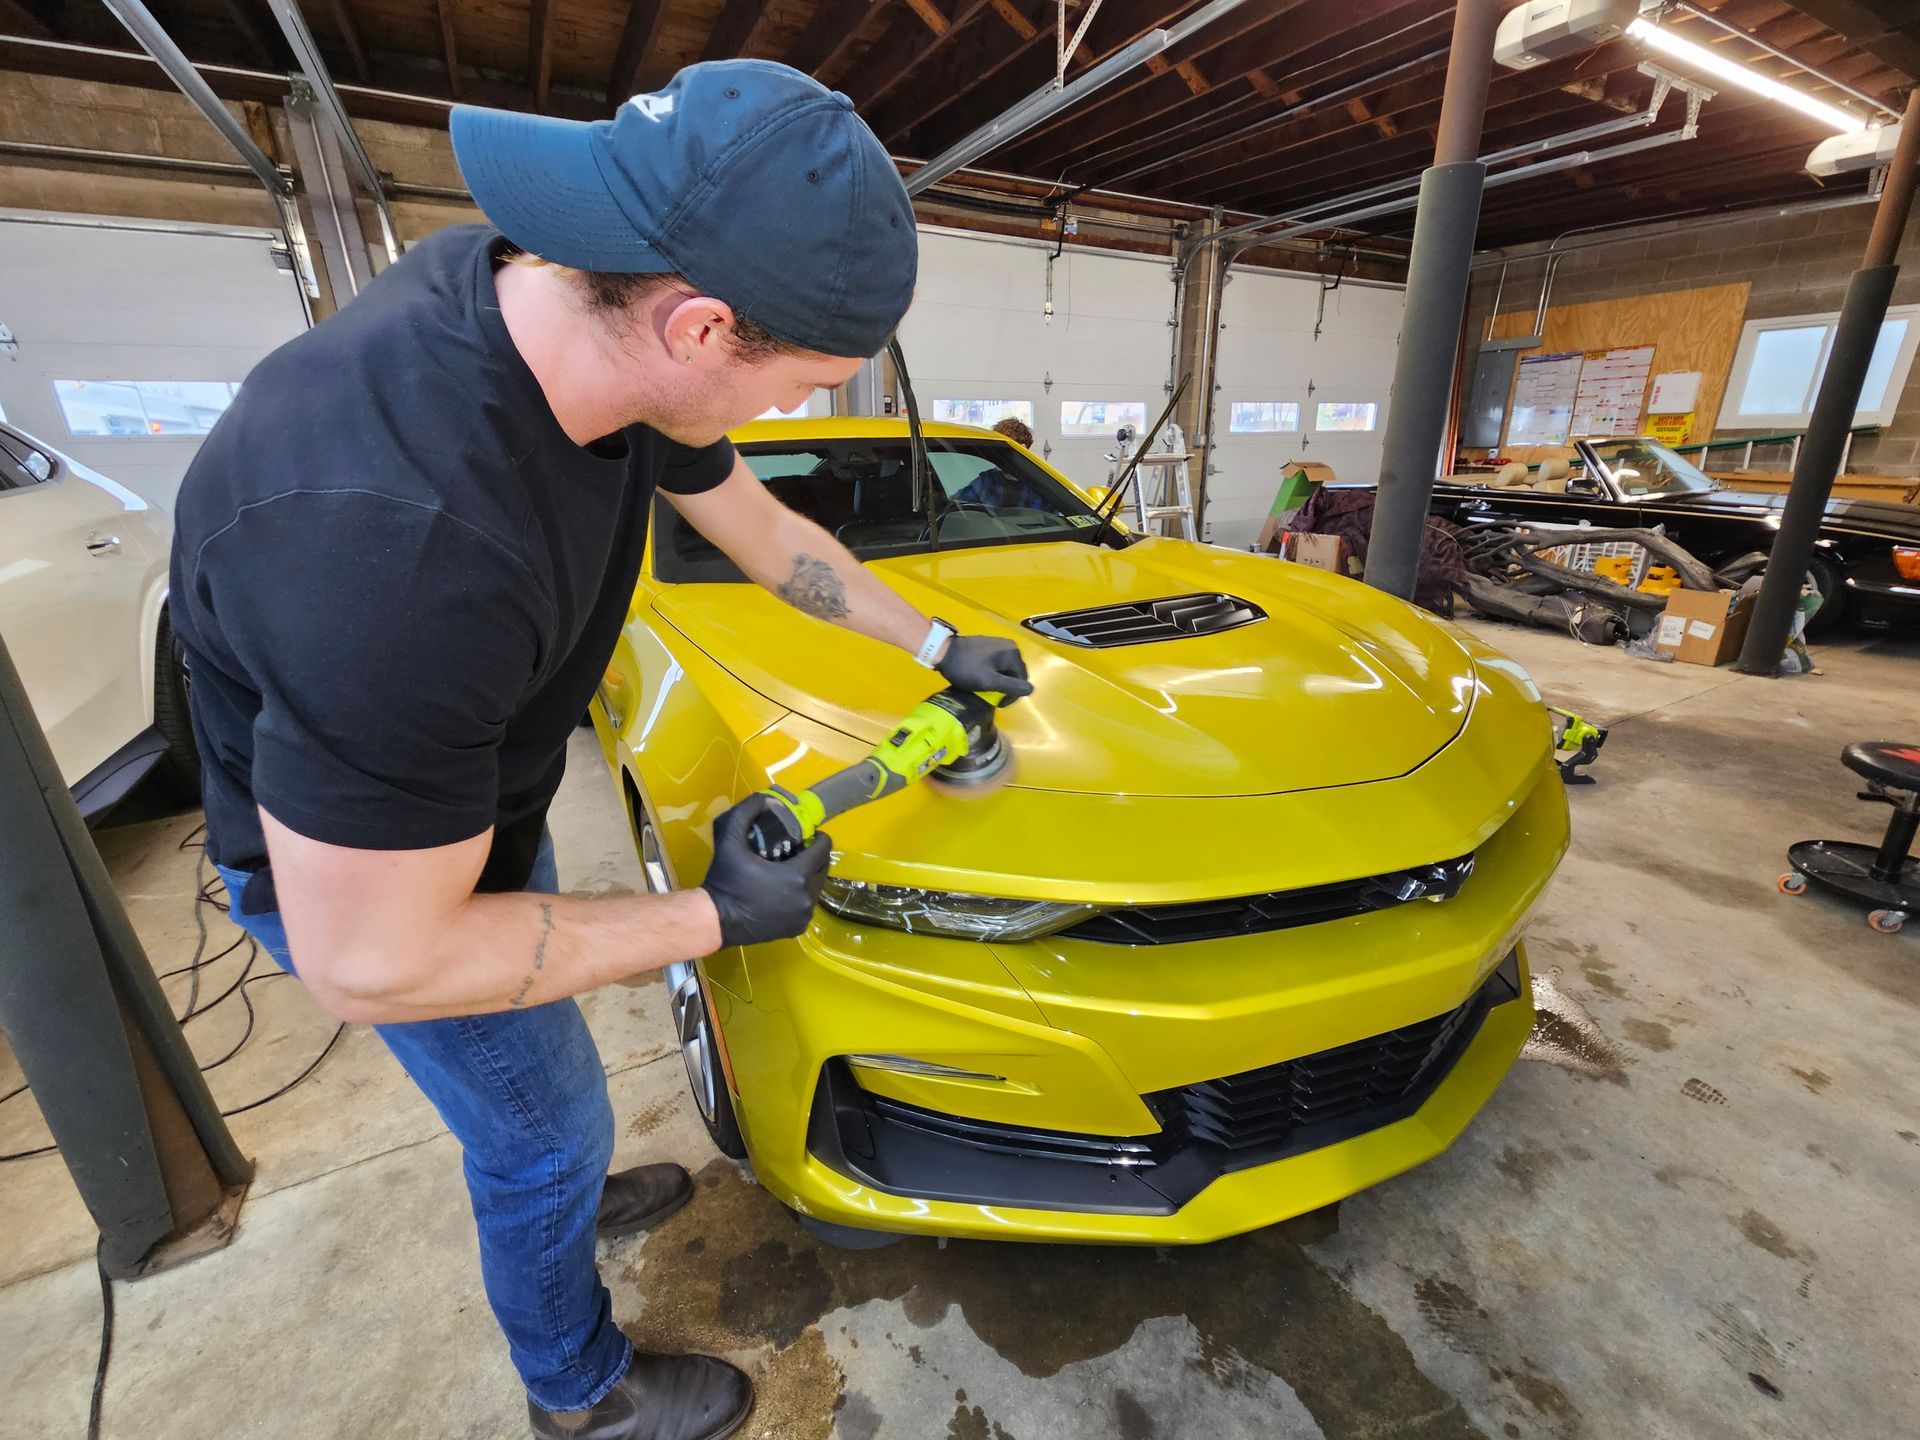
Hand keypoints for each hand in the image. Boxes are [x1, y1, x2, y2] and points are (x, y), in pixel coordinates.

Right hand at [701, 797, 831, 946]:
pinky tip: (785, 890)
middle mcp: (806, 897)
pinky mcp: (797, 928)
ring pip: (816, 887)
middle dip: (815, 856)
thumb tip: (763, 797)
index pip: (824, 849)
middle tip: (797, 850)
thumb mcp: (730, 841)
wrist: (716, 920)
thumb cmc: (725, 880)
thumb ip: (745, 813)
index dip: (819, 838)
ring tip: (790, 868)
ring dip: (809, 876)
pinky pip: (807, 906)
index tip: (808, 834)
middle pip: (823, 869)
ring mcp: (803, 915)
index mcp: (796, 875)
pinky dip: (801, 896)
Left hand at [936, 634, 1032, 703]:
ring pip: (1006, 669)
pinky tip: (983, 678)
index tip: (998, 703)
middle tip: (992, 698)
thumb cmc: (966, 669)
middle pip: (1015, 673)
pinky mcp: (989, 644)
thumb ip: (1011, 686)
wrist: (943, 651)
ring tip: (986, 689)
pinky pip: (997, 662)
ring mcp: (999, 643)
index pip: (1022, 679)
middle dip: (1006, 687)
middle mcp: (1010, 646)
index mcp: (1013, 654)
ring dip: (999, 681)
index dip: (1013, 694)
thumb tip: (1031, 689)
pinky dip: (993, 672)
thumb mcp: (989, 682)